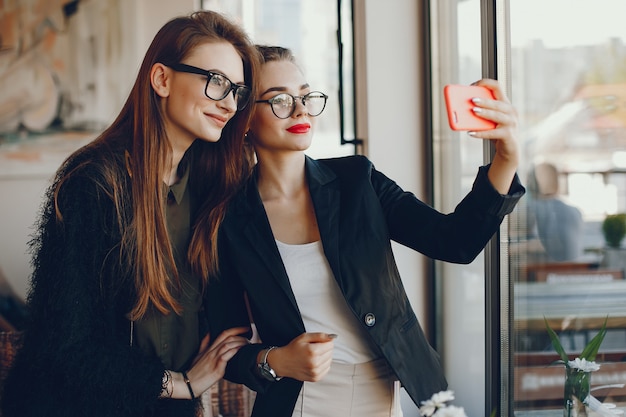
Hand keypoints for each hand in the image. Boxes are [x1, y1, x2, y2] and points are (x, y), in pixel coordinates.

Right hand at [169, 326, 249, 398]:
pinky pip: (225, 357)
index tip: (246, 328)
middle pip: (227, 338)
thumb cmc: (194, 371)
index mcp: (209, 348)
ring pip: (227, 345)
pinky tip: (239, 350)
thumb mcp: (198, 355)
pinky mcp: (216, 369)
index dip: (236, 329)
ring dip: (239, 343)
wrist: (188, 384)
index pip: (223, 334)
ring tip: (247, 344)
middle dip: (241, 335)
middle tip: (249, 338)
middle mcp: (212, 352)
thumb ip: (204, 344)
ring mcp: (214, 360)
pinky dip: (233, 352)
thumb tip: (208, 333)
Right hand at [268, 332, 334, 381]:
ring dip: (324, 357)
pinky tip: (314, 362)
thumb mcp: (304, 337)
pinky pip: (327, 369)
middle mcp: (315, 363)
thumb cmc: (293, 349)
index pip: (330, 345)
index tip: (317, 342)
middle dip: (324, 349)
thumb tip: (332, 337)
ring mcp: (315, 372)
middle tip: (313, 349)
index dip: (325, 342)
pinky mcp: (315, 378)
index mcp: (312, 351)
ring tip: (313, 356)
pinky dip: (322, 365)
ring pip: (329, 361)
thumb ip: (320, 336)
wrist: (283, 362)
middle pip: (330, 353)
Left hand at [469, 78, 519, 193]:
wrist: (509, 149)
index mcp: (504, 103)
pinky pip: (493, 133)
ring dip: (485, 113)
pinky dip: (481, 133)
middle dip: (484, 101)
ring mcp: (511, 123)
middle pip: (497, 103)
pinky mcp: (508, 135)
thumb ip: (480, 113)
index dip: (485, 84)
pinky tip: (470, 133)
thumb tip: (460, 110)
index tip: (472, 85)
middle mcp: (510, 111)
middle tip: (471, 100)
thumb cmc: (496, 130)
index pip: (497, 87)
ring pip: (497, 116)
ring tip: (473, 111)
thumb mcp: (489, 119)